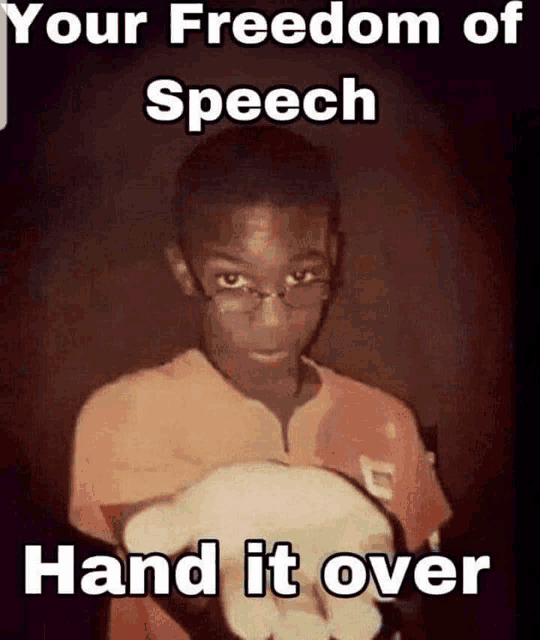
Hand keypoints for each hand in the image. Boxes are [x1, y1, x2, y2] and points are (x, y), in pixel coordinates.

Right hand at [125, 462, 395, 639]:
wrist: (280, 485)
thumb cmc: (234, 507)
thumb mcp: (200, 508)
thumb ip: (172, 526)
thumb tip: (134, 539)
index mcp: (252, 588)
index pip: (250, 608)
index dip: (253, 612)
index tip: (259, 620)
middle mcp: (297, 592)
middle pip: (303, 619)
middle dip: (305, 624)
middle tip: (309, 627)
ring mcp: (336, 572)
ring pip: (349, 605)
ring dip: (355, 613)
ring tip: (361, 617)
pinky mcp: (367, 545)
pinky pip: (380, 559)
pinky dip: (382, 564)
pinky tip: (382, 565)